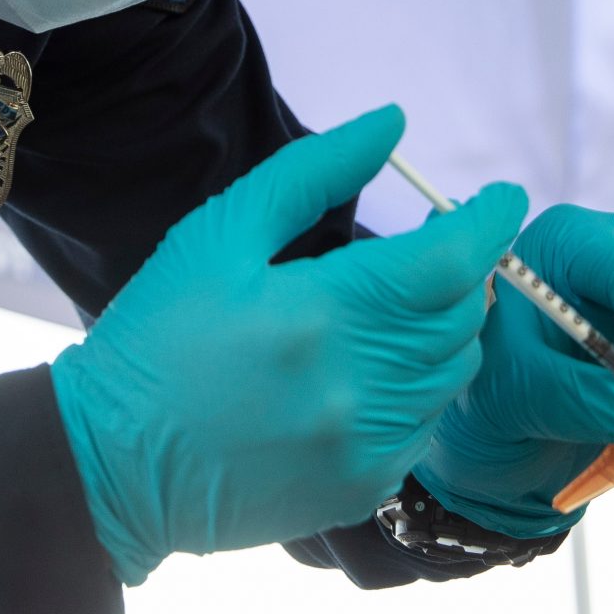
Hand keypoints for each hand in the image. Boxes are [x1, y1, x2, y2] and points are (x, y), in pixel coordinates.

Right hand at [51, 106, 526, 584]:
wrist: (112, 463)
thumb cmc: (157, 336)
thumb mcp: (219, 234)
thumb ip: (313, 175)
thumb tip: (392, 124)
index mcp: (325, 312)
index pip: (451, 260)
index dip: (488, 222)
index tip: (501, 197)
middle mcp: (360, 386)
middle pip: (464, 316)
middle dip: (463, 273)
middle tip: (433, 250)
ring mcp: (367, 445)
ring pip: (454, 373)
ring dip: (445, 331)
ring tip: (398, 309)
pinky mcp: (363, 488)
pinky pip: (427, 427)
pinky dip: (418, 389)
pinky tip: (369, 373)